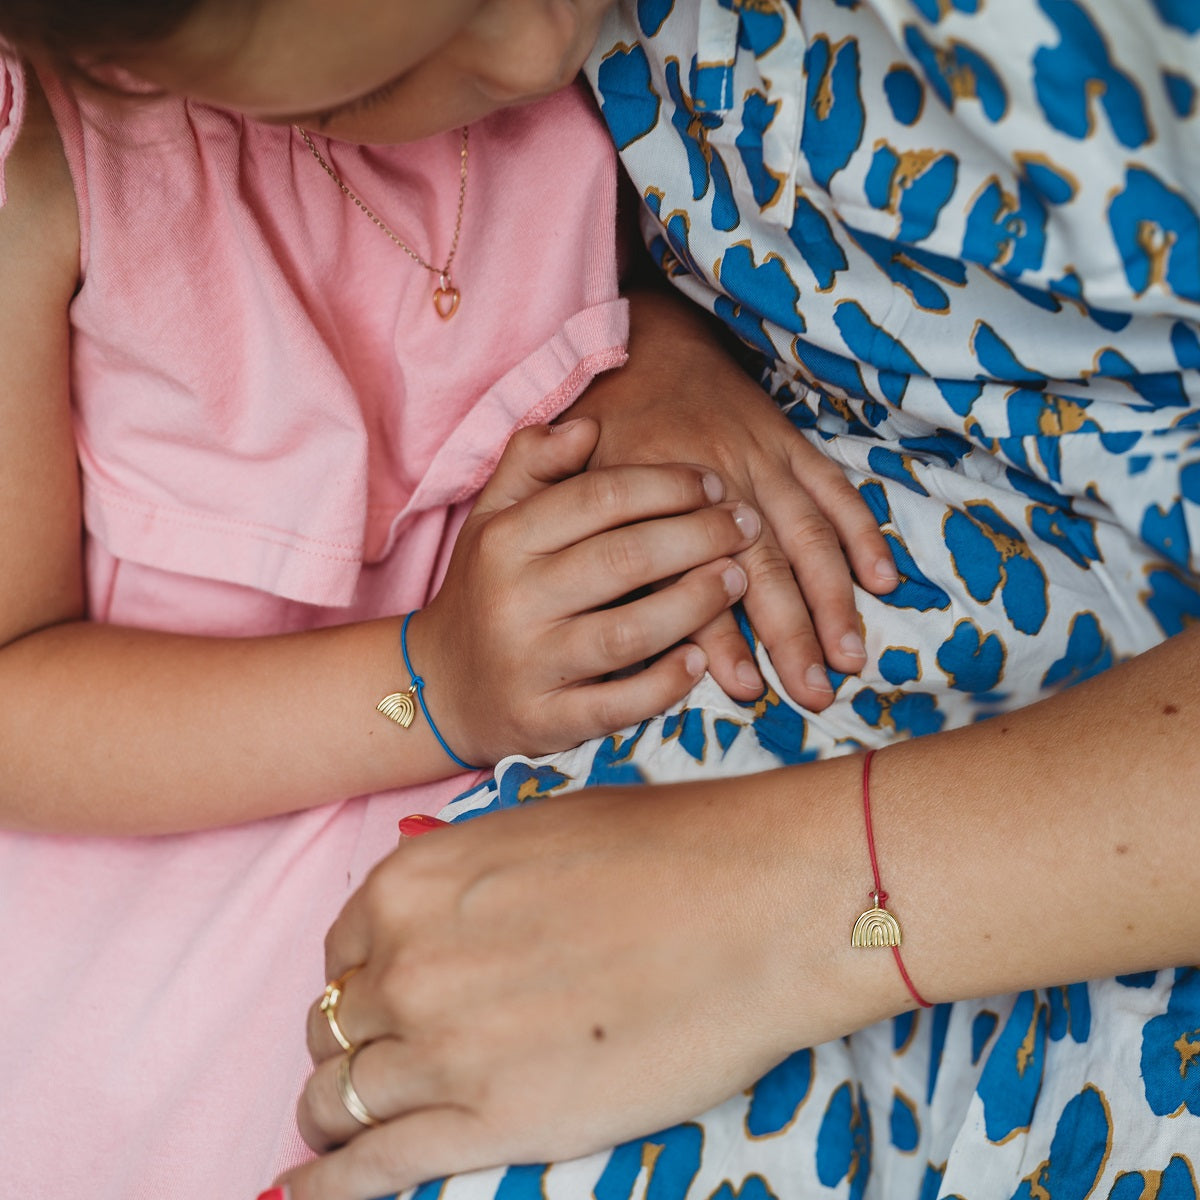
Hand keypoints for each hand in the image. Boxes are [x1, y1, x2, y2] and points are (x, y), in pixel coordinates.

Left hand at [276, 763, 894, 1199]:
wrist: (749, 907)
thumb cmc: (663, 852)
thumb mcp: (537, 830)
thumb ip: (467, 875)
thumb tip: (446, 904)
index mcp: (414, 884)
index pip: (343, 951)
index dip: (362, 980)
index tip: (382, 1000)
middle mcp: (407, 964)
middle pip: (333, 1025)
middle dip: (354, 1043)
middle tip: (386, 1059)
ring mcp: (440, 1049)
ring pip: (338, 1098)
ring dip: (336, 1116)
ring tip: (344, 1134)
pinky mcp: (488, 1124)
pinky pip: (372, 1169)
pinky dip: (328, 1188)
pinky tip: (304, 1199)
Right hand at [408, 417, 759, 766]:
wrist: (439, 687)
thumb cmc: (484, 591)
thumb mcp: (491, 518)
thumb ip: (531, 463)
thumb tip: (587, 425)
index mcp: (504, 540)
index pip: (599, 498)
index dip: (666, 485)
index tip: (714, 483)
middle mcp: (514, 601)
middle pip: (625, 559)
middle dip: (700, 536)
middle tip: (746, 525)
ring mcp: (530, 665)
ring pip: (629, 632)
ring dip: (696, 604)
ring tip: (738, 579)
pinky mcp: (546, 722)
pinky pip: (619, 705)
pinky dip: (665, 683)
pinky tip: (700, 658)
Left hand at [566, 291, 896, 710]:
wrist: (652, 344)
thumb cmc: (610, 425)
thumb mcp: (578, 478)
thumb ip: (597, 544)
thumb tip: (606, 612)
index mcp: (660, 496)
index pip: (694, 577)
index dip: (720, 635)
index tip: (743, 687)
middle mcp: (720, 481)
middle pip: (765, 568)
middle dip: (794, 634)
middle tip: (814, 692)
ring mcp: (764, 461)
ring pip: (809, 536)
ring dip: (835, 599)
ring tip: (851, 658)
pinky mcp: (792, 445)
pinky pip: (836, 490)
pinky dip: (863, 532)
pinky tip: (883, 578)